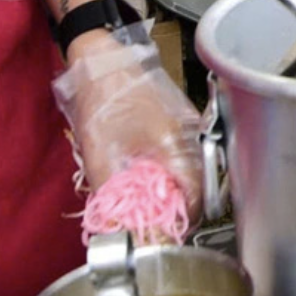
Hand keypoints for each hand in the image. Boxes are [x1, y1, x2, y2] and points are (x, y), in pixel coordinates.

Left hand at [52, 26, 206, 234]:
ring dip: (169, 193)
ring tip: (143, 204)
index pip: (195, 197)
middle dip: (172, 210)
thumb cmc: (103, 97)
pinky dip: (165, 174)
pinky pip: (180, 158)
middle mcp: (190, 136)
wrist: (101, 59)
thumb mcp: (99, 154)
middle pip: (195, 188)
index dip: (178, 222)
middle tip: (148, 224)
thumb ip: (112, 195)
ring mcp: (187, 127)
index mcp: (177, 143)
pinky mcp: (178, 123)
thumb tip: (116, 227)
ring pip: (188, 174)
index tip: (159, 236)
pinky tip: (143, 178)